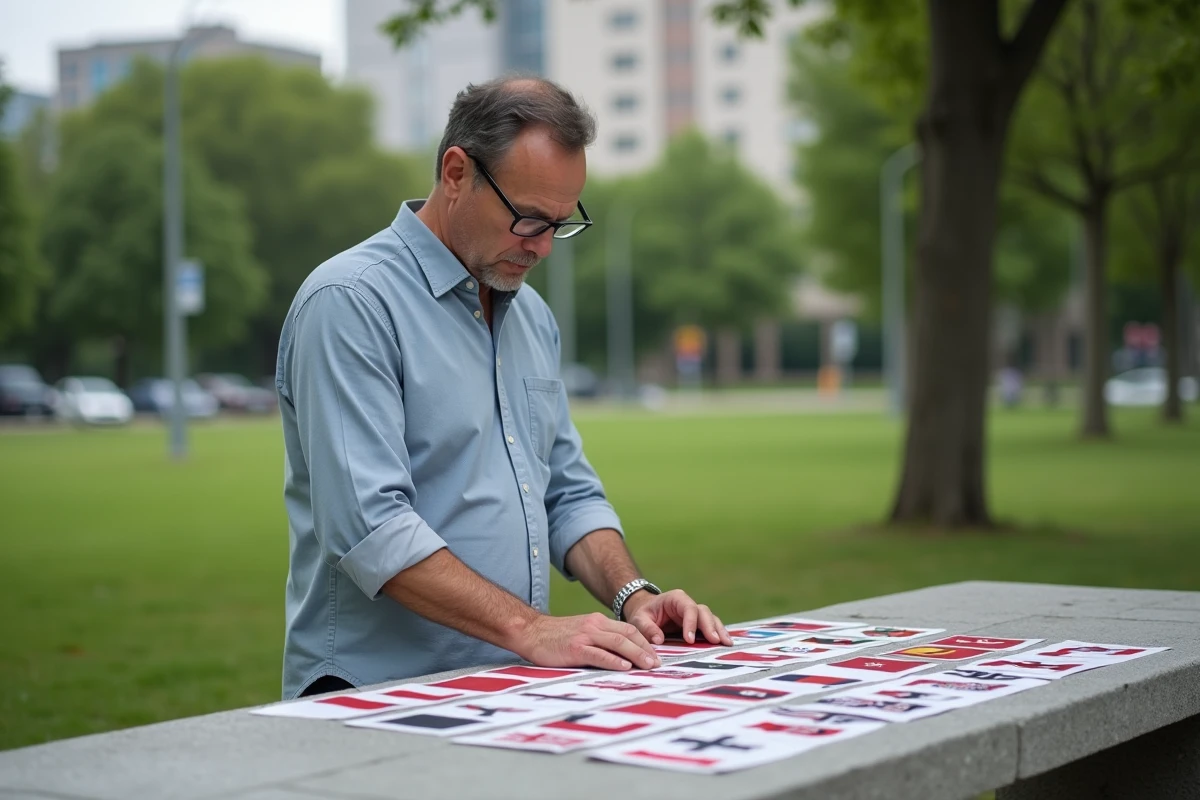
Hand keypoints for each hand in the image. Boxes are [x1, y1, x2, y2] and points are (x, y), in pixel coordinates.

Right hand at [514, 612, 661, 670]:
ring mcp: (585, 636)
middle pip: (628, 634)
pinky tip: (624, 667)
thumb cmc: (555, 637)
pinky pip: (599, 654)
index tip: (655, 654)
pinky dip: (614, 661)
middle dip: (646, 649)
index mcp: (597, 621)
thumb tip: (619, 656)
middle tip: (658, 663)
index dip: (644, 641)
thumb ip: (598, 639)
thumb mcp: (581, 632)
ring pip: (618, 643)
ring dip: (636, 655)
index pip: (628, 629)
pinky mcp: (575, 649)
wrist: (530, 631)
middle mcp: (594, 625)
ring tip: (649, 666)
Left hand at [622, 589, 732, 646]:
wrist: (646, 613)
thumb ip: (647, 628)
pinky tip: (726, 644)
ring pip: (711, 619)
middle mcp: (688, 605)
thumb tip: (659, 640)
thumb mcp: (639, 620)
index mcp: (675, 599)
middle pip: (703, 612)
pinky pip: (711, 628)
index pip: (688, 608)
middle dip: (710, 626)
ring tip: (727, 643)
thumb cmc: (643, 614)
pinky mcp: (698, 625)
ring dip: (719, 630)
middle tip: (715, 641)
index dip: (691, 623)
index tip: (690, 639)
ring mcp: (695, 615)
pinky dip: (718, 634)